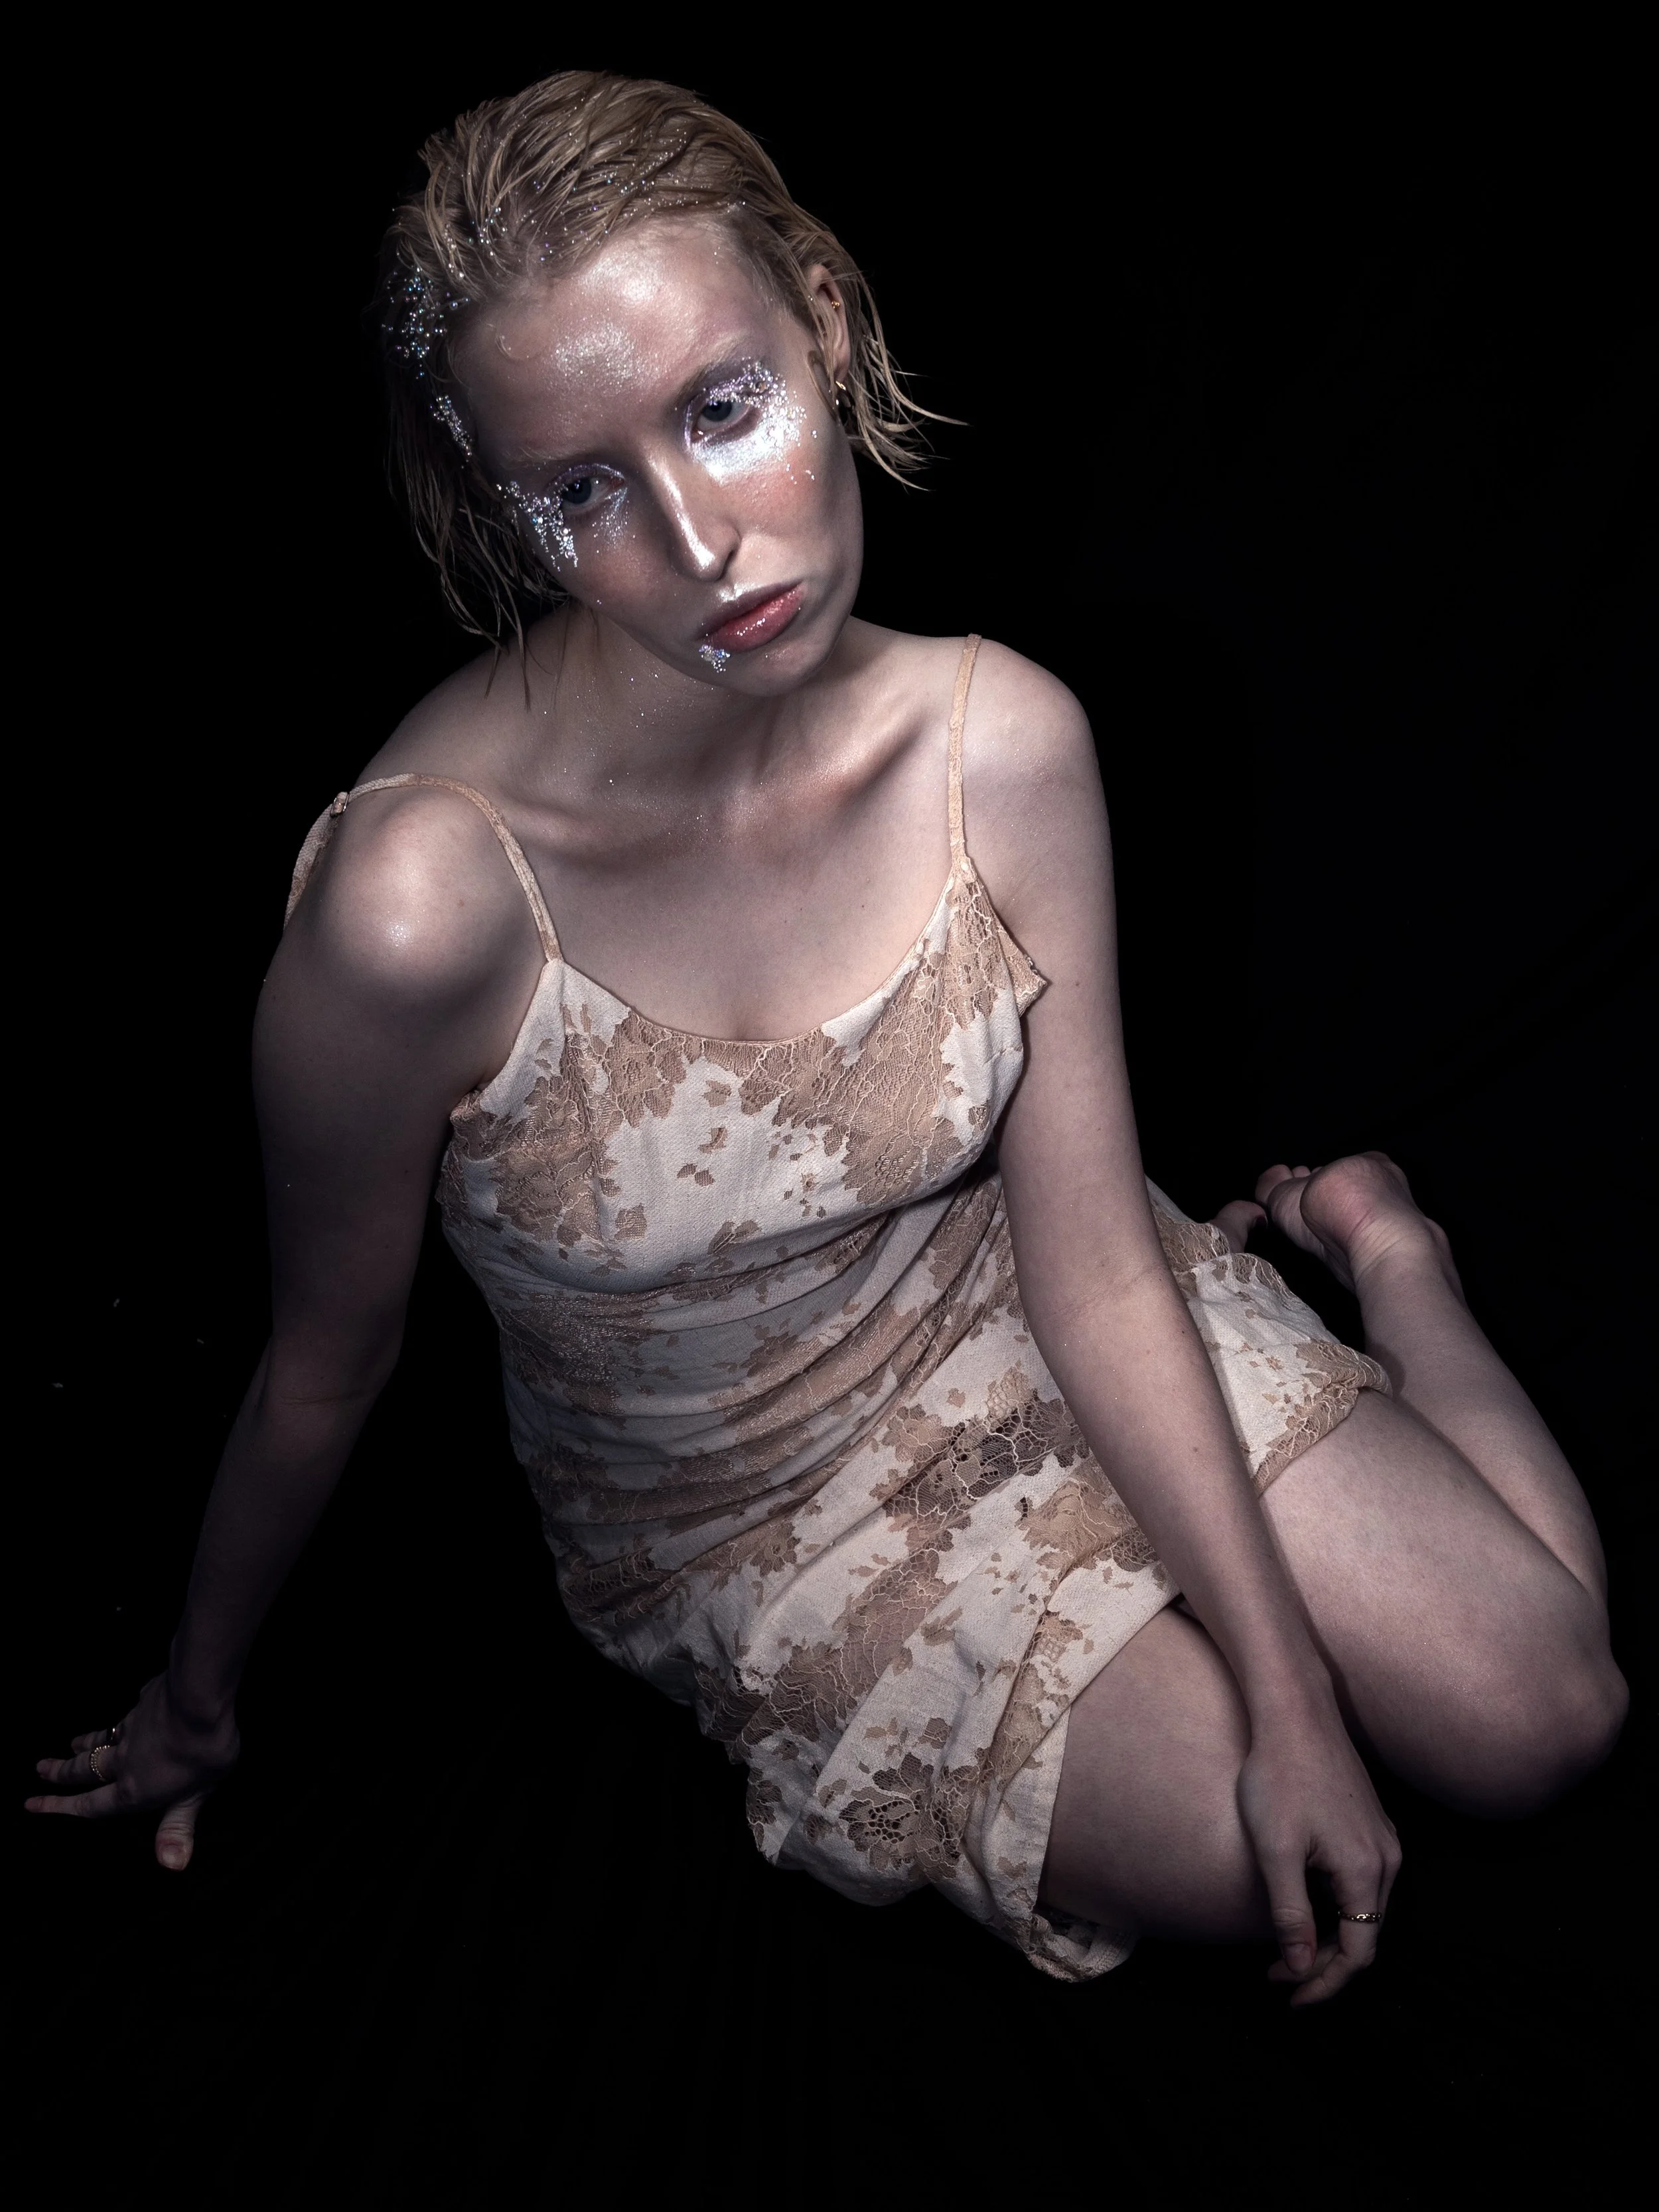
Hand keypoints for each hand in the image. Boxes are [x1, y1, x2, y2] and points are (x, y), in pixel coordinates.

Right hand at [26, 1673, 239, 1869]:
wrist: (199, 1699)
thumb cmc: (202, 1753)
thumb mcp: (195, 1797)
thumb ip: (177, 1828)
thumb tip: (172, 1866)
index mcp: (132, 1789)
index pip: (90, 1804)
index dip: (59, 1806)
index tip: (32, 1804)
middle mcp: (124, 1760)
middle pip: (84, 1769)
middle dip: (60, 1771)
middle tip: (40, 1768)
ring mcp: (132, 1728)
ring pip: (100, 1740)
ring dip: (84, 1743)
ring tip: (71, 1743)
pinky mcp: (145, 1702)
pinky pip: (128, 1712)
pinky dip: (121, 1719)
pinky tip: (127, 1711)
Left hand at [1237, 1693, 1401, 2006]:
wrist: (1295, 1711)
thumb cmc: (1279, 1775)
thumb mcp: (1276, 1850)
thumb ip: (1291, 1913)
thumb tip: (1301, 1964)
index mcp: (1367, 1872)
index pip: (1358, 1954)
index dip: (1324, 1983)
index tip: (1288, 1996)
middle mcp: (1388, 1859)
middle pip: (1366, 1936)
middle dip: (1324, 1964)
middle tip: (1278, 1975)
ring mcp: (1382, 1839)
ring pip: (1366, 1910)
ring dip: (1331, 1936)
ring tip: (1287, 1949)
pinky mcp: (1370, 1823)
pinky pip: (1363, 1883)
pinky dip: (1337, 1907)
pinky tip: (1305, 1906)